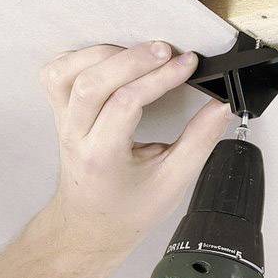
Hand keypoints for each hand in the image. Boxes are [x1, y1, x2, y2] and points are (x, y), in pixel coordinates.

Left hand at [40, 41, 231, 254]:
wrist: (91, 226)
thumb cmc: (128, 209)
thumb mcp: (173, 182)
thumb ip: (199, 141)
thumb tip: (221, 107)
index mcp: (102, 157)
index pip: (125, 103)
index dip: (159, 78)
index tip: (187, 65)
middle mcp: (75, 136)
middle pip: (92, 82)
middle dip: (134, 59)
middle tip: (168, 51)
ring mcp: (62, 123)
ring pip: (66, 72)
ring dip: (105, 54)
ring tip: (140, 54)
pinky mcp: (58, 113)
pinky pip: (56, 74)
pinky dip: (81, 58)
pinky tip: (110, 59)